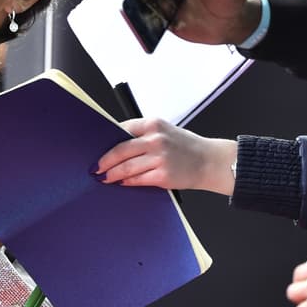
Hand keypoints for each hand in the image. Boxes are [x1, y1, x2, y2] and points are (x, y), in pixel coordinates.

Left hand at [93, 118, 236, 194]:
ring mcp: (159, 157)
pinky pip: (138, 179)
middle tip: (96, 167)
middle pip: (120, 150)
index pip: (122, 129)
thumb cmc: (187, 147)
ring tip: (105, 177)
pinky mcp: (163, 175)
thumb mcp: (166, 131)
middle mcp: (155, 139)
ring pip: (126, 167)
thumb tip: (119, 144)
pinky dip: (127, 182)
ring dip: (112, 174)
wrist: (210, 162)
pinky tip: (122, 182)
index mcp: (154, 124)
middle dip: (104, 161)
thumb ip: (144, 135)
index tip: (98, 148)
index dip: (107, 141)